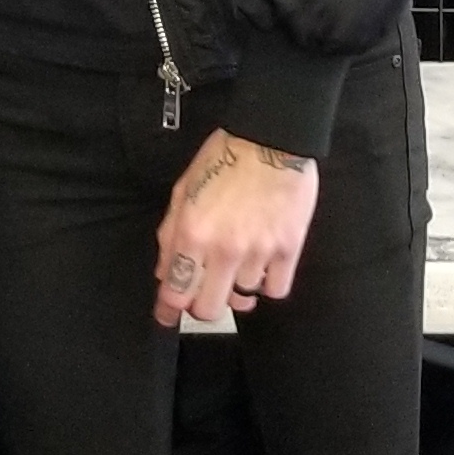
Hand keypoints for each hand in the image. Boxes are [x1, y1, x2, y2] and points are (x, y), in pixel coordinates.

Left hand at [153, 129, 319, 326]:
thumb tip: (164, 272)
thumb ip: (170, 234)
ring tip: (238, 268)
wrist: (273, 138)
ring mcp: (259, 252)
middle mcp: (224, 250)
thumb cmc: (224, 158)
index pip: (175, 293)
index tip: (167, 316)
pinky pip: (275, 289)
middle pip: (209, 310)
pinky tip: (263, 266)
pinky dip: (267, 284)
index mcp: (192, 234)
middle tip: (206, 293)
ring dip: (237, 289)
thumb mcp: (183, 190)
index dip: (168, 311)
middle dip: (203, 306)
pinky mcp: (289, 249)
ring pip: (244, 300)